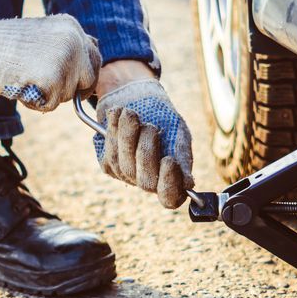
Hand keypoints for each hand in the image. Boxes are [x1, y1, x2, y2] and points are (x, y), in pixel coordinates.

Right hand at [0, 15, 99, 110]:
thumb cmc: (0, 46)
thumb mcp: (39, 36)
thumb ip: (62, 47)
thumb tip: (81, 67)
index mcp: (71, 26)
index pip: (93, 54)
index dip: (85, 73)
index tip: (77, 84)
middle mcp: (74, 41)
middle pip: (89, 76)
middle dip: (74, 88)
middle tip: (52, 90)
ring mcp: (66, 60)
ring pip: (69, 94)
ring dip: (50, 95)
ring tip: (25, 80)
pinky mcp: (54, 80)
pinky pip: (51, 105)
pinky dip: (36, 103)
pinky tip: (21, 88)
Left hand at [92, 78, 194, 208]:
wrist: (137, 99)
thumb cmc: (164, 118)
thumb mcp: (178, 132)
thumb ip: (181, 154)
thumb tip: (187, 183)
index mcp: (171, 178)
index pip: (169, 198)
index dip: (169, 185)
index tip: (169, 160)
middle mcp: (148, 182)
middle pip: (145, 182)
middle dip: (146, 152)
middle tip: (150, 128)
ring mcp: (127, 175)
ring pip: (124, 165)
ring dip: (127, 136)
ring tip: (130, 114)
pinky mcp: (108, 165)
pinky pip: (110, 152)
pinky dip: (114, 131)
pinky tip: (118, 115)